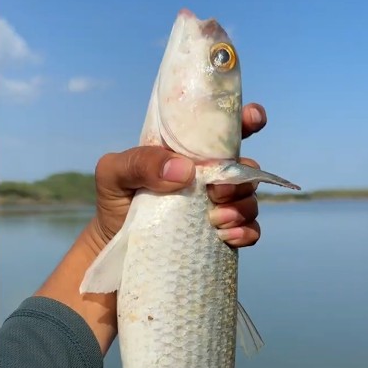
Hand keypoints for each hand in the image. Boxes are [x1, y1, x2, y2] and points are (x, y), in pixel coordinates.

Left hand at [87, 103, 268, 250]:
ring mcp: (217, 205)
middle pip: (245, 167)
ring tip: (217, 219)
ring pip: (250, 199)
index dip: (246, 119)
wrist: (114, 247)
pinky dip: (246, 232)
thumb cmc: (114, 200)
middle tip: (217, 192)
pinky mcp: (221, 234)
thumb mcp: (114, 173)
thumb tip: (184, 170)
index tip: (254, 119)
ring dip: (242, 207)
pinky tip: (227, 236)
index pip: (223, 130)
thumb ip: (140, 162)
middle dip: (242, 177)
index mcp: (188, 152)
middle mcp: (208, 175)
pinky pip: (250, 230)